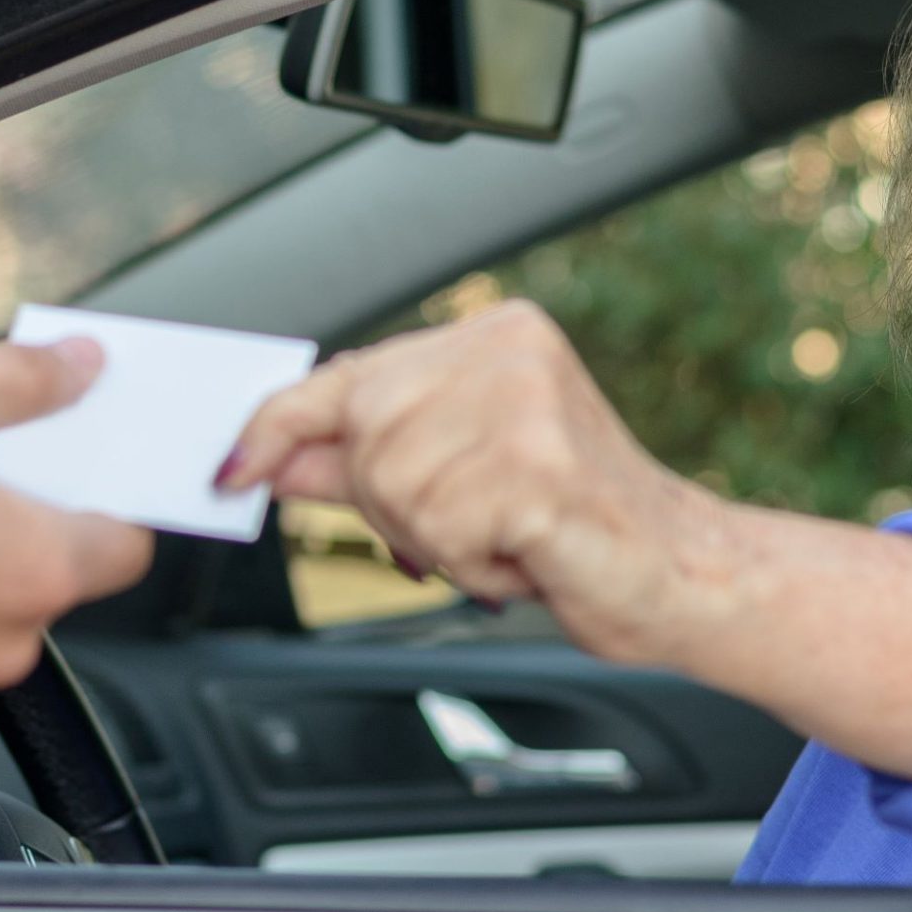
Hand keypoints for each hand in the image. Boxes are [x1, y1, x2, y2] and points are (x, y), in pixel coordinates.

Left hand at [223, 301, 721, 664]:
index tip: (229, 468)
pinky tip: (527, 554)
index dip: (277, 425)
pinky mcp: (540, 470)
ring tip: (508, 537)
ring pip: (396, 490)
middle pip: (363, 439)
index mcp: (491, 336)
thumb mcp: (453, 483)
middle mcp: (508, 350)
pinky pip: (441, 530)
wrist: (681, 575)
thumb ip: (364, 461)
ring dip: (440, 541)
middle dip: (393, 505)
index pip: (350, 374)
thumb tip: (269, 456)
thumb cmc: (574, 529)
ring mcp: (527, 404)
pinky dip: (473, 566)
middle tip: (471, 524)